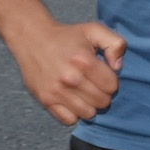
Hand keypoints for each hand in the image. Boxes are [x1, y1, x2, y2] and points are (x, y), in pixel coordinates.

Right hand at [7, 19, 124, 124]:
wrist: (31, 37)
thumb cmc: (66, 36)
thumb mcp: (94, 30)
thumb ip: (116, 43)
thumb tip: (117, 67)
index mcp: (84, 61)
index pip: (112, 86)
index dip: (110, 80)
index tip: (100, 74)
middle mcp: (70, 78)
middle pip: (102, 102)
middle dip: (101, 93)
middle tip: (92, 83)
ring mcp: (56, 91)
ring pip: (88, 114)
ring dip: (89, 105)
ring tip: (83, 92)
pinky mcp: (45, 99)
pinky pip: (69, 119)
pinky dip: (73, 113)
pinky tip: (71, 99)